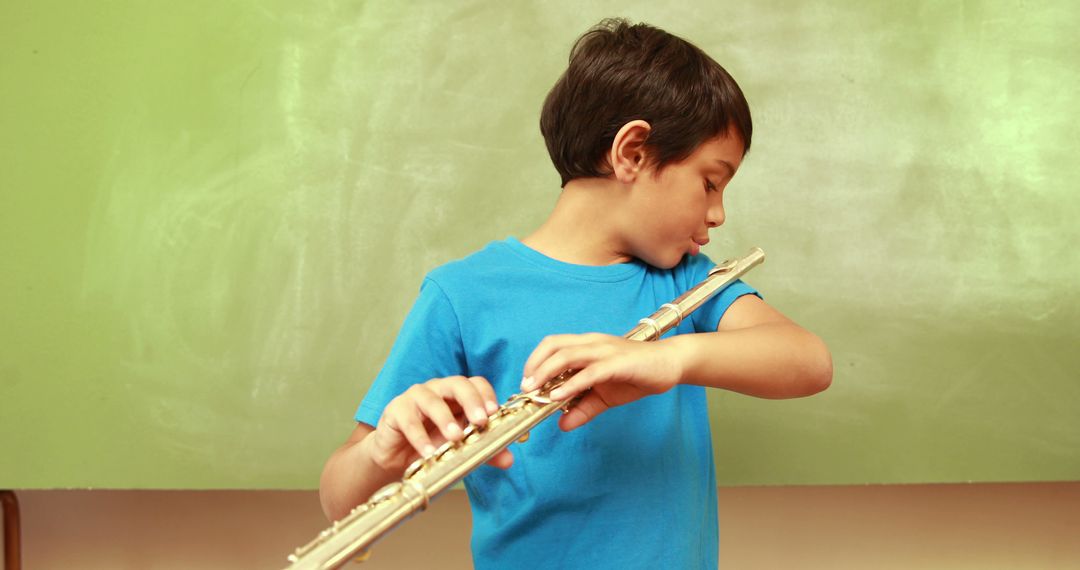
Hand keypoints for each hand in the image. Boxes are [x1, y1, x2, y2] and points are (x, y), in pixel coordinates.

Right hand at [369, 376, 513, 472]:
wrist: (397, 459)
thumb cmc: (432, 444)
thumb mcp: (461, 449)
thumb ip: (485, 451)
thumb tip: (508, 459)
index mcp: (458, 395)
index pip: (476, 383)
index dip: (487, 395)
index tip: (495, 413)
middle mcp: (438, 390)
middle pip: (457, 384)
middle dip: (471, 401)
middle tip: (480, 421)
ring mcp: (416, 397)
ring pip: (432, 399)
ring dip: (445, 419)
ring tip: (455, 438)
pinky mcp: (396, 410)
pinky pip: (408, 419)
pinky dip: (419, 437)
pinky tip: (428, 452)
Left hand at [520, 333, 681, 430]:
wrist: (670, 364)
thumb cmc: (636, 375)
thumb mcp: (604, 396)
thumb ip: (582, 409)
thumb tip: (562, 424)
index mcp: (586, 346)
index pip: (552, 345)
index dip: (534, 361)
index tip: (525, 383)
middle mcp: (592, 343)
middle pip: (553, 346)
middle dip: (534, 366)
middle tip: (525, 388)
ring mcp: (605, 351)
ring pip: (567, 355)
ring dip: (546, 372)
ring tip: (535, 391)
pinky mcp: (618, 363)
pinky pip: (589, 372)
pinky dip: (571, 384)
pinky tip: (559, 397)